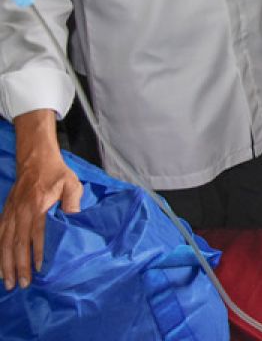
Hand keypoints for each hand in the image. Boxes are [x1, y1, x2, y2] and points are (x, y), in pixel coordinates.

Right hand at [0, 112, 82, 289]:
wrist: (35, 158)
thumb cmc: (57, 173)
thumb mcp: (71, 184)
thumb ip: (72, 203)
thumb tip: (74, 222)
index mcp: (38, 205)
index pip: (37, 233)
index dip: (37, 252)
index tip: (40, 269)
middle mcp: (21, 211)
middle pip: (18, 243)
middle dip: (19, 265)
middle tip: (22, 284)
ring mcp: (10, 213)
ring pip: (5, 242)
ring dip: (6, 263)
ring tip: (8, 282)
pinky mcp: (5, 213)